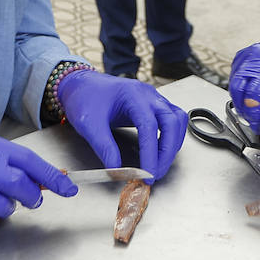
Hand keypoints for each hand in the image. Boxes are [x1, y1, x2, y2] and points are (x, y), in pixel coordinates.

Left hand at [58, 70, 187, 180]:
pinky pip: (173, 120)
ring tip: (159, 165)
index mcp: (132, 95)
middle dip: (167, 152)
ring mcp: (154, 99)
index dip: (150, 152)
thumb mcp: (89, 124)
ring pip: (177, 121)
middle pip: (171, 122)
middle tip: (155, 174)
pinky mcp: (154, 105)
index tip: (147, 173)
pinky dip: (172, 137)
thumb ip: (104, 147)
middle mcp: (148, 95)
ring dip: (172, 145)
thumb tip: (116, 169)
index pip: (149, 126)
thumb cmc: (85, 98)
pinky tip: (162, 151)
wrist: (82, 84)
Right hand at [228, 30, 259, 128]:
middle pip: (238, 87)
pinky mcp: (241, 56)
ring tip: (252, 109)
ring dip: (240, 101)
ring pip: (233, 83)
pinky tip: (250, 95)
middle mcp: (256, 55)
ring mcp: (246, 54)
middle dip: (243, 108)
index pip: (254, 92)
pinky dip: (239, 90)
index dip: (254, 112)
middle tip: (252, 119)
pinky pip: (234, 77)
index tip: (257, 123)